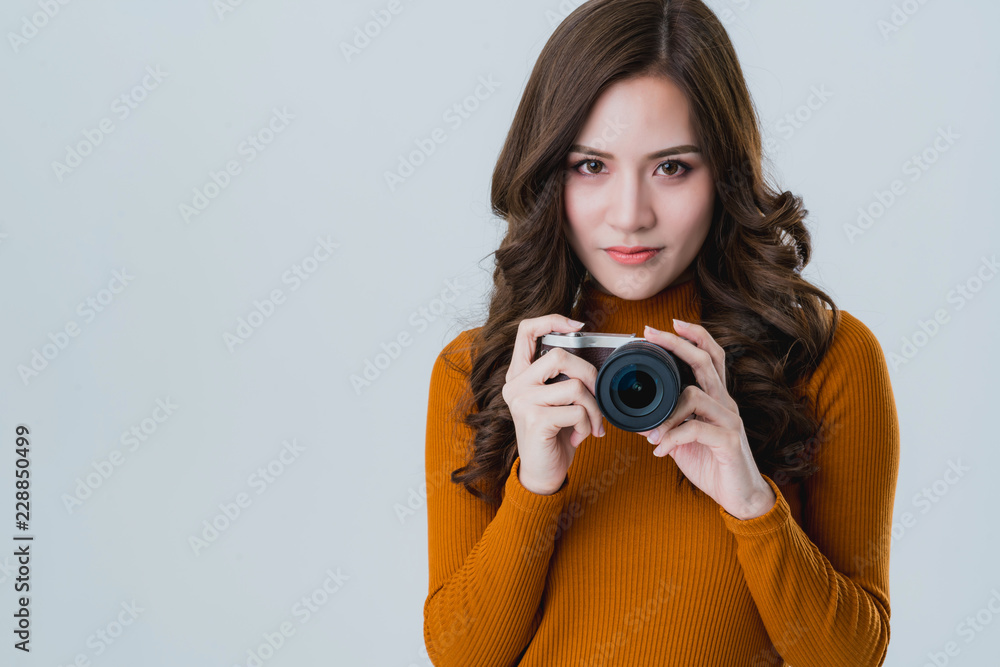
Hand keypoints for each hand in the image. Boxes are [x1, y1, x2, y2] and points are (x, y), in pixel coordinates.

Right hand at [501, 315, 606, 494]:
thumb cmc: (554, 434)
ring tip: (592, 423)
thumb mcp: (556, 400)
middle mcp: (515, 385)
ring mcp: (523, 402)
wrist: (543, 473)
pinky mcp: (536, 420)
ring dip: (594, 408)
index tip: (578, 325)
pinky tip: (581, 436)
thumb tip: (594, 357)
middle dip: (590, 375)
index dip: (552, 320)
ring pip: (575, 386)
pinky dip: (588, 424)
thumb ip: (563, 377)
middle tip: (598, 395)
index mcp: (519, 375)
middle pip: (560, 356)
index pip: (526, 330)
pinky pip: (577, 411)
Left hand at [637, 320, 775, 519]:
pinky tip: (660, 452)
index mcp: (716, 399)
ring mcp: (730, 420)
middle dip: (678, 343)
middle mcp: (725, 403)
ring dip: (665, 414)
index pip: (710, 357)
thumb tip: (637, 418)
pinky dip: (671, 438)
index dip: (693, 336)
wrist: (740, 497)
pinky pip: (695, 429)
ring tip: (651, 435)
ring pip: (694, 395)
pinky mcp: (729, 440)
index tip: (669, 324)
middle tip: (652, 333)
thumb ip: (665, 425)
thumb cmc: (712, 464)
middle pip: (706, 361)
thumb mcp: (683, 441)